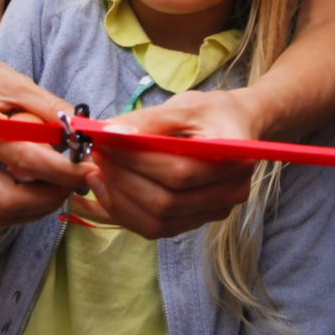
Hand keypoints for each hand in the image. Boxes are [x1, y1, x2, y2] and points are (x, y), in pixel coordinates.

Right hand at [0, 41, 93, 225]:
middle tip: (76, 182)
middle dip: (50, 198)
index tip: (91, 170)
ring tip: (59, 184)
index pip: (26, 160)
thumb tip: (85, 129)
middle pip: (9, 200)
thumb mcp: (17, 83)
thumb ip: (51, 108)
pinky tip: (37, 186)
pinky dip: (19, 205)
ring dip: (36, 207)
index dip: (64, 171)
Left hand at [86, 89, 256, 239]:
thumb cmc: (212, 111)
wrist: (238, 126)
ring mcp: (217, 211)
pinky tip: (109, 190)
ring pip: (159, 222)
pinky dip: (128, 212)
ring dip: (120, 201)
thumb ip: (148, 121)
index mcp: (235, 157)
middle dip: (123, 180)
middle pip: (166, 202)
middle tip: (96, 157)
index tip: (103, 143)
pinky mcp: (200, 220)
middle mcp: (232, 191)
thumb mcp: (184, 106)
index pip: (178, 172)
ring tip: (97, 174)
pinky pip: (158, 227)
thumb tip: (110, 133)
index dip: (136, 161)